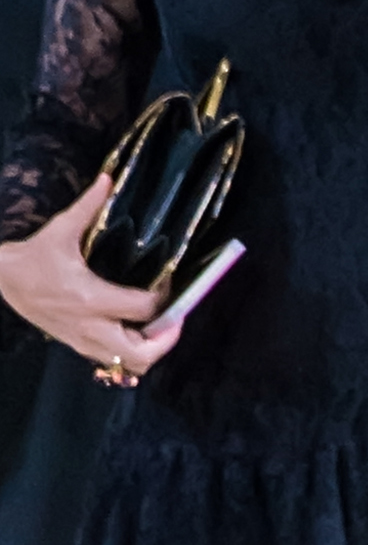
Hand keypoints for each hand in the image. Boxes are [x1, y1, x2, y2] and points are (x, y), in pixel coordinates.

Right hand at [0, 174, 179, 381]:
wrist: (3, 280)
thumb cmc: (33, 257)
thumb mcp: (60, 230)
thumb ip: (87, 207)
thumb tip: (107, 180)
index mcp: (91, 297)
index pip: (144, 308)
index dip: (164, 298)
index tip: (167, 282)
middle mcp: (91, 326)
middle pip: (143, 353)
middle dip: (166, 340)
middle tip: (173, 321)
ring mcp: (86, 341)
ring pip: (132, 365)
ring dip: (151, 350)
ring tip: (157, 329)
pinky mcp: (80, 347)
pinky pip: (116, 362)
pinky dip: (133, 353)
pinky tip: (135, 332)